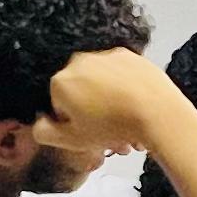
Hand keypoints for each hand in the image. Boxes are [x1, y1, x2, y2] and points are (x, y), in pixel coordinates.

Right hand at [35, 49, 173, 166]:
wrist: (157, 112)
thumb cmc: (115, 126)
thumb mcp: (72, 141)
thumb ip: (45, 132)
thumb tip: (39, 123)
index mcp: (61, 82)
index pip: (59, 105)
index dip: (73, 123)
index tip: (88, 133)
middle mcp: (79, 63)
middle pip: (81, 92)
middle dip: (92, 114)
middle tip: (108, 134)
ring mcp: (105, 56)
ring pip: (100, 83)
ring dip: (109, 104)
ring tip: (125, 126)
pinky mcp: (128, 55)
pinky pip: (120, 74)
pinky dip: (124, 88)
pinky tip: (135, 107)